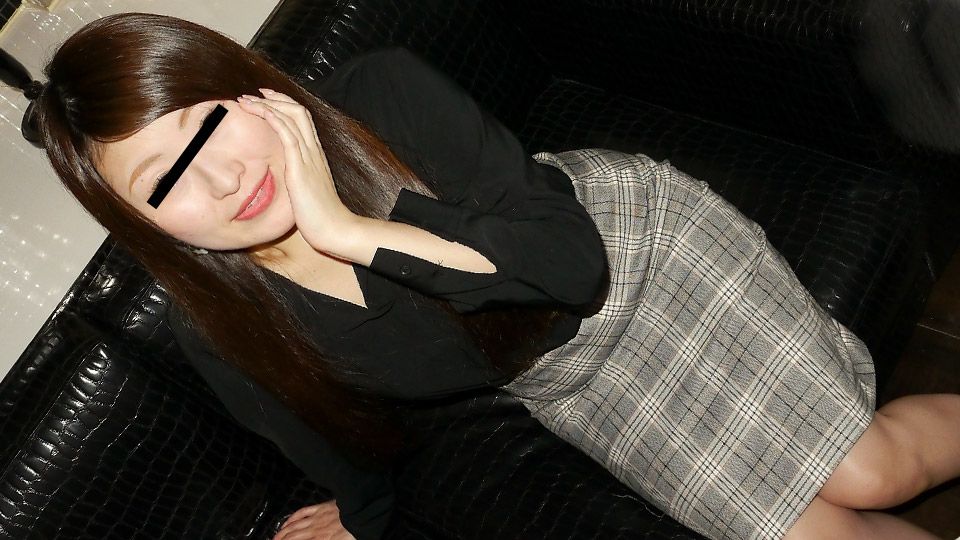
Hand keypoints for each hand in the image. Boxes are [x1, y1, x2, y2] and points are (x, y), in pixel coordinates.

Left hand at [237, 89, 361, 254]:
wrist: (335, 229)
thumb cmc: (321, 216)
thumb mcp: (308, 192)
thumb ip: (300, 179)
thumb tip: (290, 179)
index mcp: (315, 155)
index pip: (302, 119)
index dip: (283, 105)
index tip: (265, 99)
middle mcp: (314, 151)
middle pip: (297, 110)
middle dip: (273, 98)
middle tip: (252, 94)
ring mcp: (309, 157)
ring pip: (291, 117)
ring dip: (266, 105)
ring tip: (246, 100)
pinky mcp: (301, 167)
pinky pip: (288, 135)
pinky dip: (273, 119)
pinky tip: (261, 112)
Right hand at [272, 500, 355, 539]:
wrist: (362, 514)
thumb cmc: (353, 534)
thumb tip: (312, 539)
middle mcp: (314, 531)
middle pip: (293, 537)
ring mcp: (316, 518)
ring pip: (295, 526)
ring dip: (283, 532)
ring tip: (275, 537)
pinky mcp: (320, 508)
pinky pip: (302, 512)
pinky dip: (292, 518)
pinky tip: (286, 521)